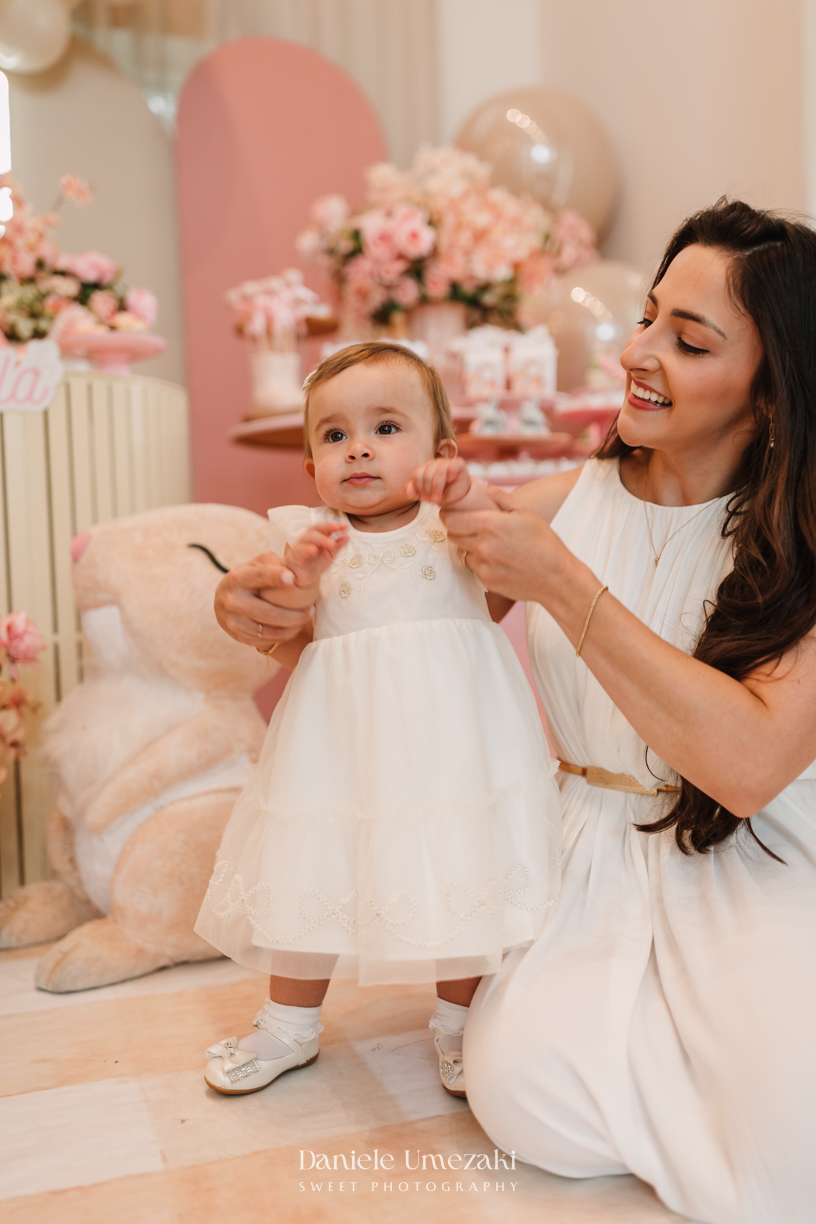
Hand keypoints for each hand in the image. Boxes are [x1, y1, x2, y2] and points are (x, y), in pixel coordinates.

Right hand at [215, 551, 313, 650]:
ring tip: (305, 618)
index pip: (259, 576)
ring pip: (269, 630)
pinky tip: (293, 628)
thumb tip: (298, 561)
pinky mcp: (237, 636)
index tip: (292, 578)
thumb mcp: (257, 565)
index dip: (275, 577)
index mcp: (237, 578)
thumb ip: (274, 563)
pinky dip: (284, 635)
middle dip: (295, 614)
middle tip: (312, 609)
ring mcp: (233, 621)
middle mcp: (232, 600)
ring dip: (293, 626)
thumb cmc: (251, 578)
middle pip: (269, 612)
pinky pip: (266, 640)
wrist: (227, 599)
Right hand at [259, 522, 347, 609]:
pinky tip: (314, 550)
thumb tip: (347, 536)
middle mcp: (307, 540)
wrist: (302, 579)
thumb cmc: (314, 564)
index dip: (334, 525)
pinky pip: (299, 552)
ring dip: (319, 539)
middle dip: (327, 527)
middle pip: (315, 529)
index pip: (324, 527)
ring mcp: (299, 548)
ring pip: (307, 539)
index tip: (345, 526)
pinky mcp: (294, 558)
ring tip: (331, 543)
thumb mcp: (329, 555)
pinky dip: (306, 550)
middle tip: (339, 530)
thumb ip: (337, 546)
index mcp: (316, 537)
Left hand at [406, 457, 471, 505]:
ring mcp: (446, 462)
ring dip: (438, 488)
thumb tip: (407, 490)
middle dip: (429, 490)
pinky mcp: (458, 463)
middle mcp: (434, 463)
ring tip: (440, 498)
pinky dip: (451, 474)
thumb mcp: (425, 496)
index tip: (425, 497)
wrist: (456, 496)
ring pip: (439, 472)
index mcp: (424, 468)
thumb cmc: (440, 493)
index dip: (420, 488)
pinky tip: (451, 480)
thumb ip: (414, 492)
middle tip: (433, 499)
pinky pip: (453, 465)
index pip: (417, 475)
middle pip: (427, 474)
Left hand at [441, 487, 579, 603]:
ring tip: (490, 544)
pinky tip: (499, 560)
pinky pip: (474, 567)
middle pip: (452, 535)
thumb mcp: (526, 512)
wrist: (556, 578)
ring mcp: (483, 565)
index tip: (453, 512)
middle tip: (471, 526)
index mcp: (490, 524)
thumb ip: (499, 497)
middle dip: (457, 529)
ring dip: (469, 546)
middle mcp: (482, 545)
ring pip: (462, 551)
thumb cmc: (544, 542)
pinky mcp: (486, 580)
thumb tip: (480, 485)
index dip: (448, 514)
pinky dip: (481, 562)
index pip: (450, 518)